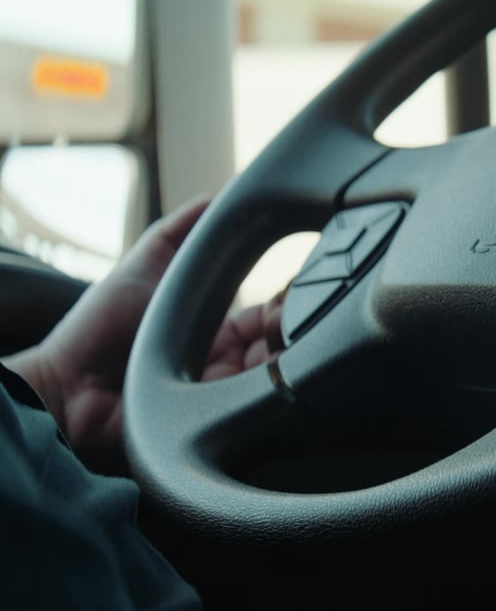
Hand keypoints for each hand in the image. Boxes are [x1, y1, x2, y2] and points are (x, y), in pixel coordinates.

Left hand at [5, 197, 284, 473]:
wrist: (72, 384)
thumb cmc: (102, 324)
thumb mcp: (150, 260)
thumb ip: (186, 228)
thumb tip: (224, 191)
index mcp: (218, 327)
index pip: (273, 312)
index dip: (293, 295)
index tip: (308, 276)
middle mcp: (229, 361)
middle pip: (285, 340)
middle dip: (298, 320)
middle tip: (300, 304)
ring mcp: (228, 392)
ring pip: (281, 368)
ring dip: (289, 345)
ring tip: (283, 328)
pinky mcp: (222, 419)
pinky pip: (262, 400)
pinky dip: (275, 379)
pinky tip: (274, 359)